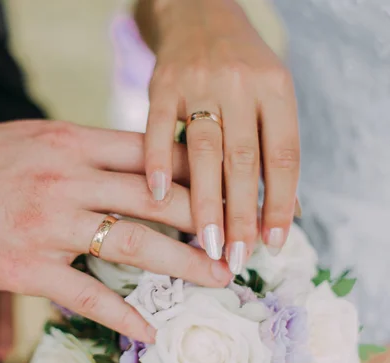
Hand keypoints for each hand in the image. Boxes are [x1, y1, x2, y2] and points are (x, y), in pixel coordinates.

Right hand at [0, 121, 232, 342]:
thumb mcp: (36, 137)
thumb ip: (85, 149)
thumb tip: (132, 163)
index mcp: (71, 143)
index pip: (147, 153)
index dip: (192, 170)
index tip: (222, 186)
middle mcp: (67, 180)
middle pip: (154, 198)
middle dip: (204, 219)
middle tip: (237, 239)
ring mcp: (48, 224)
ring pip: (131, 243)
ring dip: (181, 263)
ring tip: (216, 277)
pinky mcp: (25, 264)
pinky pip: (83, 293)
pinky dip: (120, 312)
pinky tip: (149, 328)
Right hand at [137, 0, 299, 271]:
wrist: (199, 15)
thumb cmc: (241, 66)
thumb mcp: (269, 95)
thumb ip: (275, 148)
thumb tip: (287, 213)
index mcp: (276, 89)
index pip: (283, 155)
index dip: (280, 202)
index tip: (273, 243)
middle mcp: (240, 84)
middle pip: (244, 160)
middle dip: (240, 214)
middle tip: (235, 256)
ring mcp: (198, 82)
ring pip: (204, 150)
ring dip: (204, 201)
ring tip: (205, 242)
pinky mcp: (162, 83)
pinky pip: (158, 126)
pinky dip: (157, 160)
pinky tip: (158, 195)